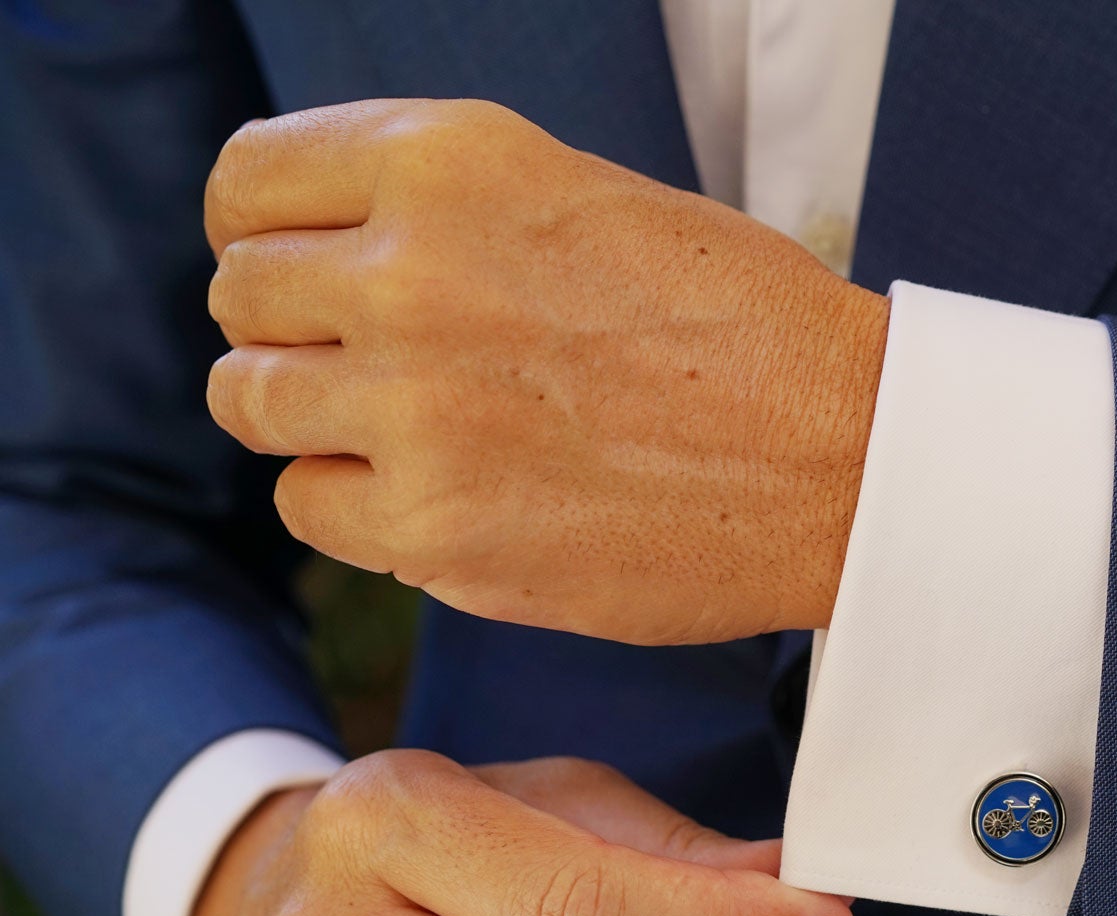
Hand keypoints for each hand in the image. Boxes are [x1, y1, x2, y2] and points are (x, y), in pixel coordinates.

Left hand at [203, 99, 888, 644]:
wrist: (849, 459)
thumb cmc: (748, 331)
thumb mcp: (592, 199)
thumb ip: (449, 215)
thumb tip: (332, 265)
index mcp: (452, 162)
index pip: (249, 182)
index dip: (261, 230)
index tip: (295, 267)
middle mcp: (412, 273)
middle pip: (242, 296)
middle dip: (294, 329)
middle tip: (378, 362)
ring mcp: (415, 407)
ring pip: (253, 402)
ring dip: (311, 417)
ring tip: (404, 430)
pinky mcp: (436, 529)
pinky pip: (310, 506)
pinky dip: (356, 504)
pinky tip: (439, 494)